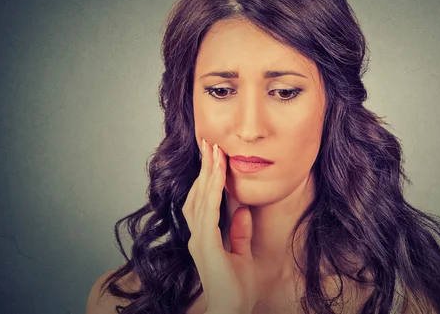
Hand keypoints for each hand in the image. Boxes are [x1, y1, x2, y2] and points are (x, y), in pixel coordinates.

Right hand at [182, 138, 258, 313]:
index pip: (202, 200)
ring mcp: (199, 240)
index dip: (206, 178)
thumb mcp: (242, 254)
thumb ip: (240, 233)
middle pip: (197, 193)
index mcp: (204, 237)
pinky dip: (213, 191)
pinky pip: (209, 211)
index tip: (212, 156)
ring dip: (208, 173)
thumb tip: (242, 209)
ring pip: (201, 197)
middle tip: (209, 142)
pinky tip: (218, 175)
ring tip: (214, 150)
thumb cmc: (236, 289)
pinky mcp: (206, 245)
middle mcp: (197, 235)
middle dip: (204, 168)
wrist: (231, 310)